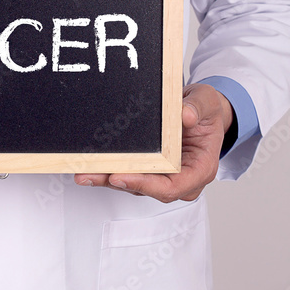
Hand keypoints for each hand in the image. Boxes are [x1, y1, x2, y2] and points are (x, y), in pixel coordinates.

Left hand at [75, 83, 233, 202]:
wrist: (202, 111)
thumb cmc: (207, 111)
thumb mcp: (207, 101)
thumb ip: (197, 107)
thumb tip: (185, 115)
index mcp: (201, 169)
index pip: (171, 187)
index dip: (144, 185)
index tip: (120, 177)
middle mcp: (182, 179)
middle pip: (147, 189)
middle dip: (116, 182)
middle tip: (89, 174)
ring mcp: (165, 177)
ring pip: (134, 185)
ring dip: (107, 180)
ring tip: (83, 172)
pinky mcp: (152, 170)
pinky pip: (130, 174)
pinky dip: (109, 171)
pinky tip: (90, 167)